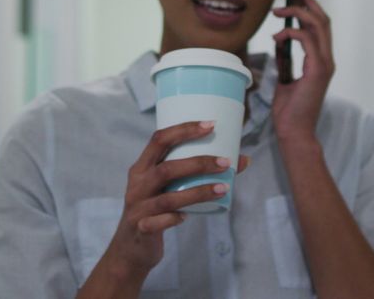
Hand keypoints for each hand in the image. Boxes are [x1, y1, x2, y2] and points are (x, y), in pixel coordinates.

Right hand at [98, 121, 250, 281]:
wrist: (131, 248)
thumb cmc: (157, 209)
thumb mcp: (170, 188)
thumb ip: (197, 175)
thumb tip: (242, 160)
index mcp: (142, 167)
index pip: (159, 139)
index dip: (184, 130)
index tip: (211, 124)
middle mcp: (137, 184)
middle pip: (166, 168)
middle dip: (198, 163)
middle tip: (225, 162)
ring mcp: (138, 207)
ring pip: (168, 198)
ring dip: (198, 192)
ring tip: (223, 188)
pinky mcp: (141, 228)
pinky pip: (158, 222)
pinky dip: (174, 218)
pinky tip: (187, 217)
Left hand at [271, 0, 334, 144]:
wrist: (294, 132)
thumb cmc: (289, 110)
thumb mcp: (284, 78)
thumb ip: (285, 59)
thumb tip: (279, 41)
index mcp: (321, 60)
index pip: (319, 25)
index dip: (310, 4)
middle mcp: (327, 59)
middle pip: (322, 18)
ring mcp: (325, 64)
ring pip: (318, 25)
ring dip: (297, 12)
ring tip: (278, 8)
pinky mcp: (318, 70)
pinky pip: (307, 40)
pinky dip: (291, 33)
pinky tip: (278, 36)